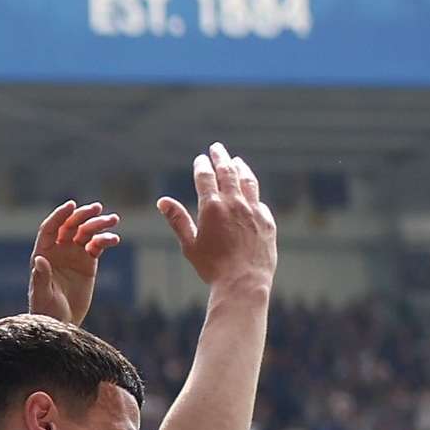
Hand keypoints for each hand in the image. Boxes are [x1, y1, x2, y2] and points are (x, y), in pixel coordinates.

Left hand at [26, 200, 123, 325]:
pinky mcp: (88, 263)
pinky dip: (106, 240)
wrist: (62, 323)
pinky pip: (98, 246)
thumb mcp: (42, 295)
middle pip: (70, 226)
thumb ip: (41, 277)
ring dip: (98, 224)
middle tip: (97, 208)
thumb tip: (39, 259)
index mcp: (43, 254)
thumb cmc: (46, 311)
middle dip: (82, 216)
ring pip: (86, 233)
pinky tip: (114, 239)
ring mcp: (74, 255)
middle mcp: (58, 251)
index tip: (71, 205)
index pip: (50, 228)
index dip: (59, 215)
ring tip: (113, 219)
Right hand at [154, 144, 276, 290]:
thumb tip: (162, 201)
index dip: (202, 165)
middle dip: (221, 158)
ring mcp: (253, 211)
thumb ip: (178, 219)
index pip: (206, 177)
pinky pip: (259, 201)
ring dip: (241, 168)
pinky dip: (252, 192)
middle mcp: (234, 203)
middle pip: (228, 172)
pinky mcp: (267, 221)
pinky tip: (250, 191)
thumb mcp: (189, 244)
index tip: (200, 158)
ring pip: (247, 181)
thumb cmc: (212, 266)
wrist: (243, 282)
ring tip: (236, 161)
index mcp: (212, 207)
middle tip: (217, 148)